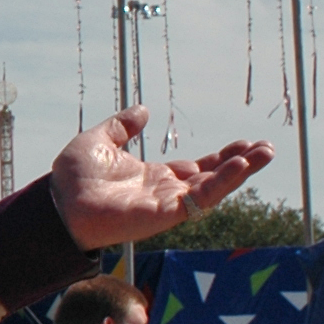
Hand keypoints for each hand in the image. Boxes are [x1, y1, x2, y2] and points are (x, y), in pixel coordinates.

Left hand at [48, 108, 273, 250]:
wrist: (57, 202)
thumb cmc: (72, 178)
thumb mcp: (100, 140)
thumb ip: (122, 126)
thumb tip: (143, 109)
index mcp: (153, 176)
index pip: (197, 167)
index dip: (222, 157)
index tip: (245, 143)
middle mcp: (165, 192)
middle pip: (213, 178)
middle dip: (241, 164)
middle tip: (266, 149)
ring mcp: (166, 205)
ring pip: (212, 189)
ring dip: (239, 172)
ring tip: (264, 154)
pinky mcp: (163, 215)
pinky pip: (197, 201)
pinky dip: (220, 184)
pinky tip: (238, 167)